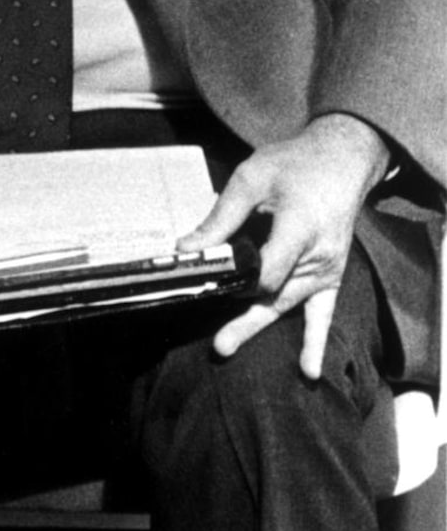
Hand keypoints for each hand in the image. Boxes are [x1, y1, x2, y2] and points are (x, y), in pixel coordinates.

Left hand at [177, 112, 390, 378]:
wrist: (341, 160)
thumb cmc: (295, 163)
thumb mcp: (252, 178)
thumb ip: (221, 217)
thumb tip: (188, 248)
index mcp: (300, 228)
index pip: (267, 269)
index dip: (237, 279)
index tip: (205, 280)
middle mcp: (317, 255)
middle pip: (275, 294)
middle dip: (243, 318)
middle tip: (218, 345)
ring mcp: (327, 268)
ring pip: (287, 303)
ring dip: (258, 323)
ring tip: (227, 345)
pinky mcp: (331, 274)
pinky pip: (323, 311)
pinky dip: (315, 340)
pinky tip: (309, 371)